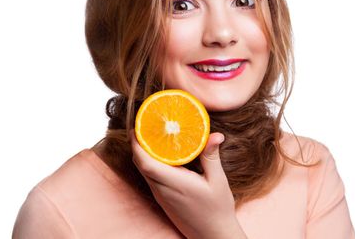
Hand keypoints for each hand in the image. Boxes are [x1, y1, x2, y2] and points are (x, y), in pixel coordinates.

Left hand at [130, 129, 246, 238]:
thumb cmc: (217, 210)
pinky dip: (150, 164)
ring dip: (143, 154)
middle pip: (141, 165)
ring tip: (150, 137)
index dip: (137, 145)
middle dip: (138, 145)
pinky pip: (150, 178)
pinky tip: (160, 156)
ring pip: (144, 172)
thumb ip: (211, 157)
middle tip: (143, 127)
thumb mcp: (218, 181)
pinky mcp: (163, 200)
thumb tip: (215, 134)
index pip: (146, 162)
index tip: (136, 129)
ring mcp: (161, 196)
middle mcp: (162, 190)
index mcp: (174, 183)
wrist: (213, 236)